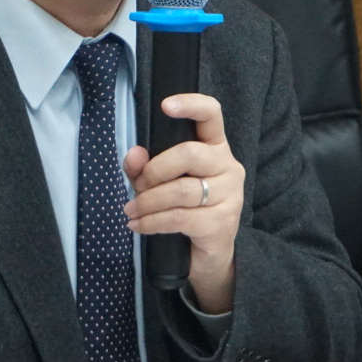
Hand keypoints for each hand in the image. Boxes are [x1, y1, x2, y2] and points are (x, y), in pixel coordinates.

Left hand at [122, 93, 244, 312]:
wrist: (209, 256)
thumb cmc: (185, 210)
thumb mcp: (160, 185)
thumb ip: (145, 168)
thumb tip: (133, 155)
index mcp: (215, 148)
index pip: (212, 115)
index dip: (192, 105)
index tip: (166, 105)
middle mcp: (229, 166)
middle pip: (189, 153)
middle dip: (154, 171)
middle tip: (138, 187)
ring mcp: (230, 196)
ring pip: (181, 190)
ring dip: (148, 201)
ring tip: (131, 210)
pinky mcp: (221, 223)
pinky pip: (179, 218)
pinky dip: (152, 222)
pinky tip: (138, 225)